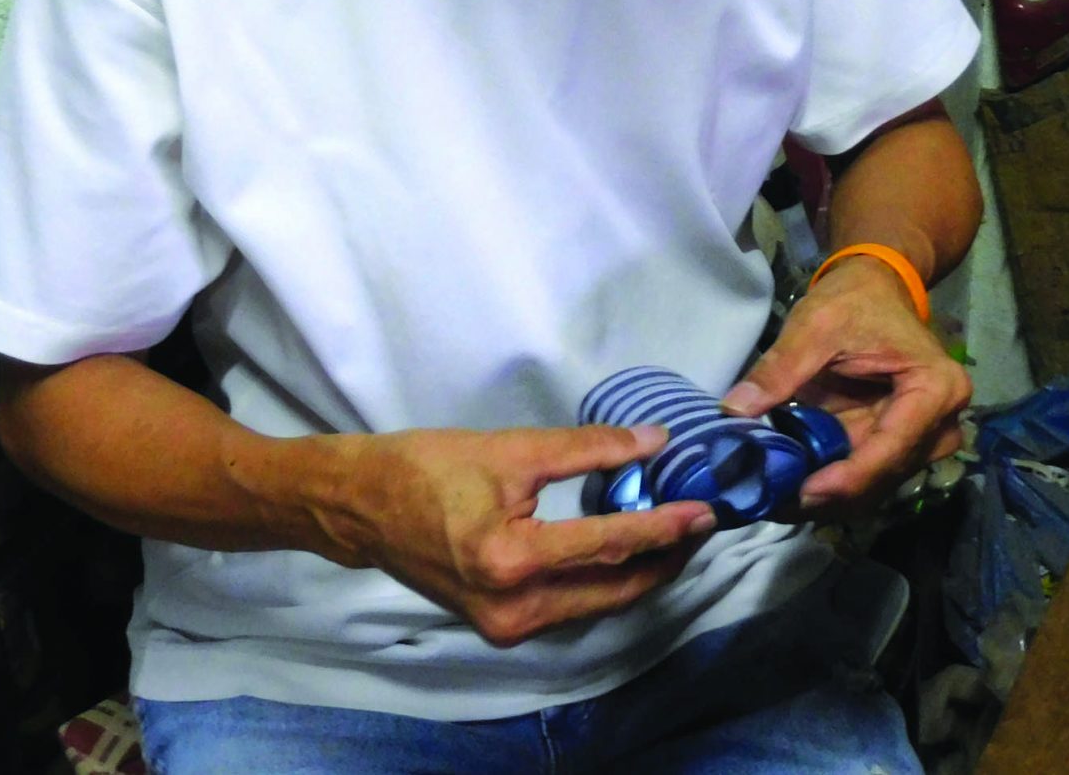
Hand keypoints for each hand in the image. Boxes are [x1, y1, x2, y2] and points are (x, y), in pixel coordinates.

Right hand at [305, 425, 715, 647]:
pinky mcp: (502, 626)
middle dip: (664, 559)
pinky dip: (604, 580)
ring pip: (596, 603)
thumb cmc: (426, 468)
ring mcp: (507, 625)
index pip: (609, 544)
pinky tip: (626, 549)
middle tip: (703, 525)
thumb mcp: (510, 448)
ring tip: (675, 534)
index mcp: (512, 560)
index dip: (664, 527)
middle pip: (613, 589)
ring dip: (639, 572)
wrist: (362, 508)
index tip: (706, 511)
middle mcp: (514, 608)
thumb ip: (587, 448)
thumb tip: (653, 443)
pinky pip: (571, 605)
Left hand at [723, 256, 970, 513]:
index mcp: (935, 390)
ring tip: (771, 499)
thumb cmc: (853, 301)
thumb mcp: (814, 326)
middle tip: (772, 502)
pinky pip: (862, 477)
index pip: (890, 450)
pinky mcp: (896, 446)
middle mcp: (940, 425)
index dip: (844, 479)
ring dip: (824, 497)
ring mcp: (921, 440)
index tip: (797, 493)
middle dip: (829, 495)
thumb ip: (779, 369)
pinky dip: (825, 484)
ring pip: (872, 487)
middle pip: (883, 477)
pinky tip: (785, 488)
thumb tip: (735, 410)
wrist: (874, 290)